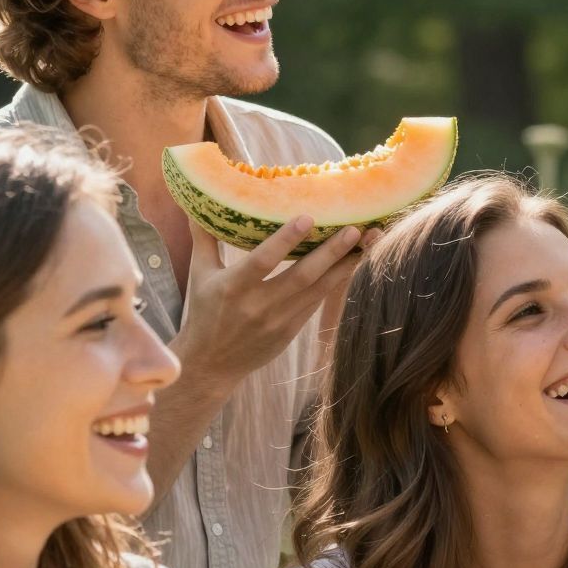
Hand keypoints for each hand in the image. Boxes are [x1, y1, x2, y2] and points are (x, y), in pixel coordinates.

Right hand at [176, 215, 370, 394]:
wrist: (211, 364)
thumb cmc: (204, 312)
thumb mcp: (199, 274)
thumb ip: (204, 238)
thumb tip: (197, 203)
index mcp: (233, 287)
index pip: (262, 261)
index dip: (285, 240)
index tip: (308, 218)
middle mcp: (259, 306)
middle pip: (302, 276)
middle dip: (332, 251)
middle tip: (356, 228)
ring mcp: (279, 321)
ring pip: (319, 289)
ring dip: (346, 265)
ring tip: (370, 240)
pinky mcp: (292, 331)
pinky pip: (318, 301)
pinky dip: (336, 280)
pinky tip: (354, 261)